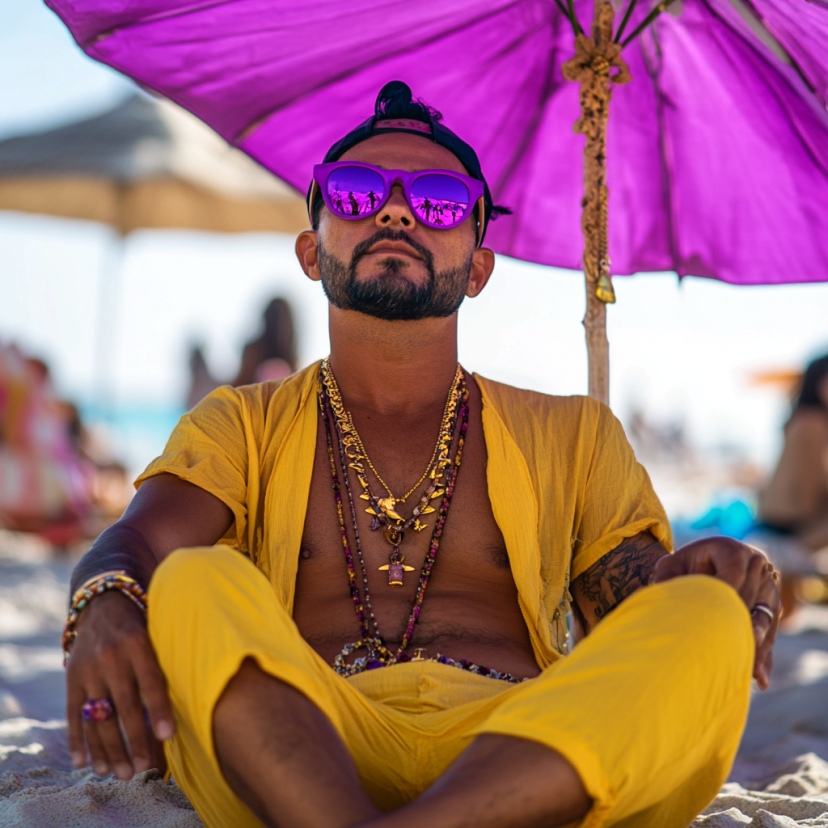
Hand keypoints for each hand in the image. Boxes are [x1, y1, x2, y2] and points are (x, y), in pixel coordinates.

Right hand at [66, 591, 174, 778]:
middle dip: (134, 741)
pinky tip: (83, 762)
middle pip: (124, 706)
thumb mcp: (159, 632)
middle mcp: (112, 658)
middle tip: (142, 770)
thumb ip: (169, 661)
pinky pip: (73, 714)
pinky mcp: (72, 679)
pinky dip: (77, 740)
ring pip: (98, 717)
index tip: (168, 737)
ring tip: (118, 773)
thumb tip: (197, 695)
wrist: (103, 601)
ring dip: (108, 749)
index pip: (151, 682)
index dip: (159, 711)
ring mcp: (89, 669)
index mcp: (139, 644)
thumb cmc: (145, 623)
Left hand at [652, 536, 780, 689]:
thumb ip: (667, 579)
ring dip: (757, 647)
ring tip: (749, 672)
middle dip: (743, 626)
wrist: (702, 565)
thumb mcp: (670, 567)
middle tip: (736, 651)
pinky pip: (770, 631)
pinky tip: (758, 678)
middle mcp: (755, 565)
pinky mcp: (772, 605)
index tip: (718, 620)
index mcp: (730, 550)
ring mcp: (768, 586)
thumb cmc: (681, 567)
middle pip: (752, 599)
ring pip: (765, 619)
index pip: (733, 574)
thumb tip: (662, 604)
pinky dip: (762, 654)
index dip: (727, 596)